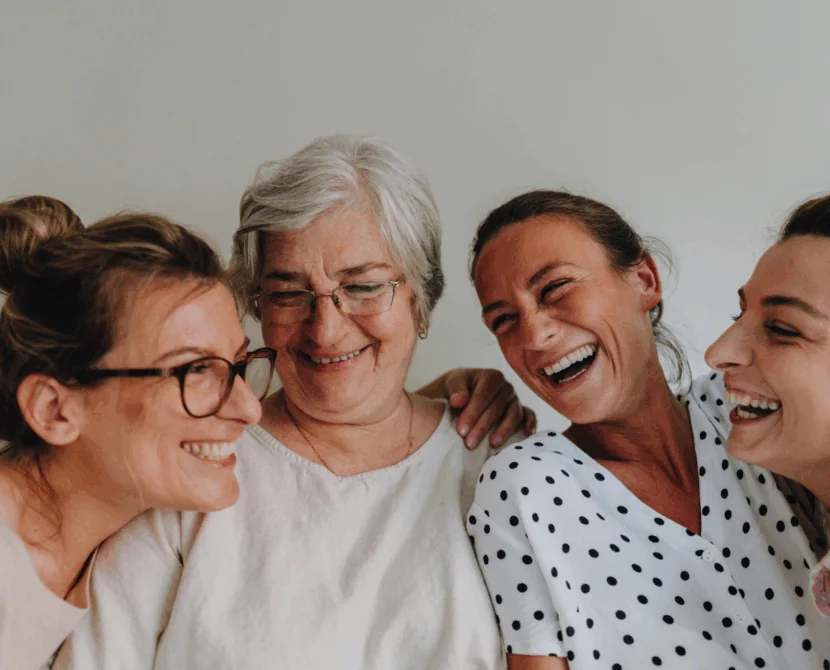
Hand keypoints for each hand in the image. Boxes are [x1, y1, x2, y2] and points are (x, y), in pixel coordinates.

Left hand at [417, 368, 536, 448]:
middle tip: (469, 443)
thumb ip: (455, 390)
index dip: (473, 412)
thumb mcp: (451, 384)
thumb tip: (459, 401)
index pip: (484, 394)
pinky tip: (526, 435)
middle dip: (483, 426)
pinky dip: (530, 424)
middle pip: (497, 407)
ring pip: (514, 415)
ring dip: (504, 431)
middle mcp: (506, 387)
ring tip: (492, 445)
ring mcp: (515, 400)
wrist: (462, 397)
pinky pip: (529, 416)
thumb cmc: (457, 391)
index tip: (461, 430)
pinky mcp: (522, 412)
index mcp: (491, 377)